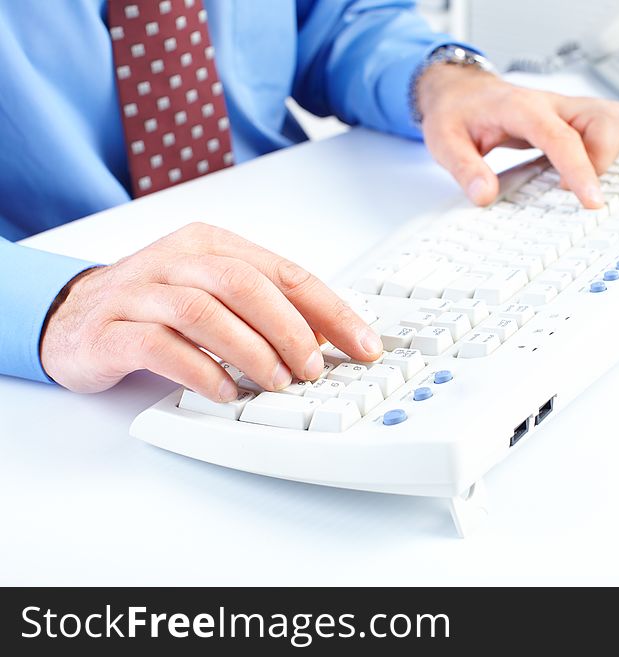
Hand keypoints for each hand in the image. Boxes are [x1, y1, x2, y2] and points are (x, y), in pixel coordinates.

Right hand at [40, 223, 383, 400]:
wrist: (71, 317)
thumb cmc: (156, 305)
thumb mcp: (214, 293)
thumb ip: (265, 306)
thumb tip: (326, 337)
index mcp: (211, 245)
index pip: (285, 272)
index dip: (331, 310)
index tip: (363, 344)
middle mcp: (176, 261)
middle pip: (245, 285)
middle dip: (290, 330)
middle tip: (312, 369)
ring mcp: (140, 293)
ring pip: (204, 313)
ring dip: (251, 351)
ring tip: (275, 382)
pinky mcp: (111, 331)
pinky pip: (161, 347)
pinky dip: (201, 371)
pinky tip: (225, 392)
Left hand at [417, 64, 618, 208]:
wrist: (459, 91)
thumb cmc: (455, 113)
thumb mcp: (445, 142)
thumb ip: (465, 170)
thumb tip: (485, 196)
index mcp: (522, 109)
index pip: (562, 137)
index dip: (580, 169)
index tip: (590, 200)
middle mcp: (551, 104)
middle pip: (606, 118)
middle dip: (604, 158)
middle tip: (575, 187)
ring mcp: (566, 110)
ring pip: (615, 120)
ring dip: (608, 154)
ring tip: (576, 178)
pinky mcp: (572, 120)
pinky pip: (607, 129)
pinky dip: (604, 152)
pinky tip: (577, 170)